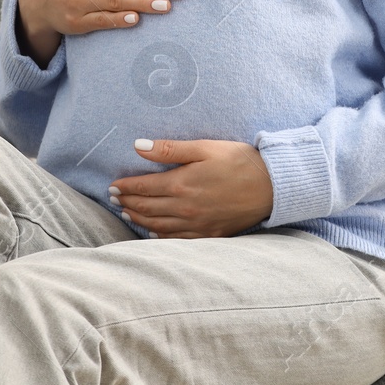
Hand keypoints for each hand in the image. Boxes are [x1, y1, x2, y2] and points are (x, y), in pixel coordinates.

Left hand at [109, 138, 274, 237]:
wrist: (272, 186)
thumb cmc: (239, 161)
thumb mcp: (205, 148)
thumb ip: (170, 149)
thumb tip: (138, 146)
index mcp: (181, 184)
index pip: (142, 187)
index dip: (125, 187)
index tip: (113, 185)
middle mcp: (184, 208)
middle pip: (146, 207)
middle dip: (127, 202)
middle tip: (113, 198)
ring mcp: (195, 224)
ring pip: (157, 225)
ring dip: (138, 218)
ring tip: (126, 212)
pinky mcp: (208, 234)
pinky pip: (175, 239)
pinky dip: (159, 235)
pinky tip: (153, 230)